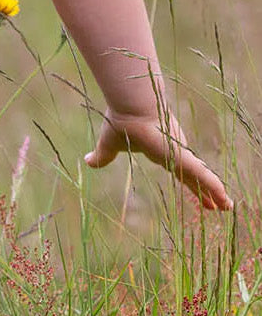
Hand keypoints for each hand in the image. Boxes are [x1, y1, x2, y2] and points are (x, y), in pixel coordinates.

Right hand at [85, 109, 231, 211]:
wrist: (131, 108)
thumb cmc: (121, 122)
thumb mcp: (109, 145)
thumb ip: (102, 156)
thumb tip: (87, 161)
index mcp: (161, 152)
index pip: (179, 172)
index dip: (188, 184)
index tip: (197, 195)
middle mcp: (176, 154)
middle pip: (194, 178)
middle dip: (205, 192)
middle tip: (218, 206)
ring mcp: (182, 155)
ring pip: (204, 179)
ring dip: (216, 194)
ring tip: (227, 208)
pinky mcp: (184, 157)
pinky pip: (204, 177)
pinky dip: (215, 189)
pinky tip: (225, 201)